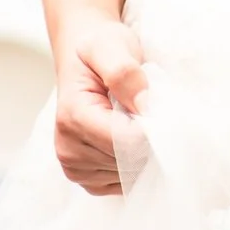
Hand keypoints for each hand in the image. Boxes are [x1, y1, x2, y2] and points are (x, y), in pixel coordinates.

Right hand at [54, 14, 148, 195]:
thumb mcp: (111, 46)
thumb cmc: (100, 49)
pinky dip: (134, 166)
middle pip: (127, 161)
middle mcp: (67, 147)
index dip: (151, 129)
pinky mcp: (85, 176)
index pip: (125, 141)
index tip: (161, 109)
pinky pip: (120, 183)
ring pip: (127, 175)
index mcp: (72, 116)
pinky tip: (132, 141)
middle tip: (151, 112)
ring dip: (142, 153)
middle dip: (148, 141)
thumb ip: (124, 72)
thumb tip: (144, 104)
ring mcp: (74, 166)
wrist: (84, 57)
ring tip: (138, 122)